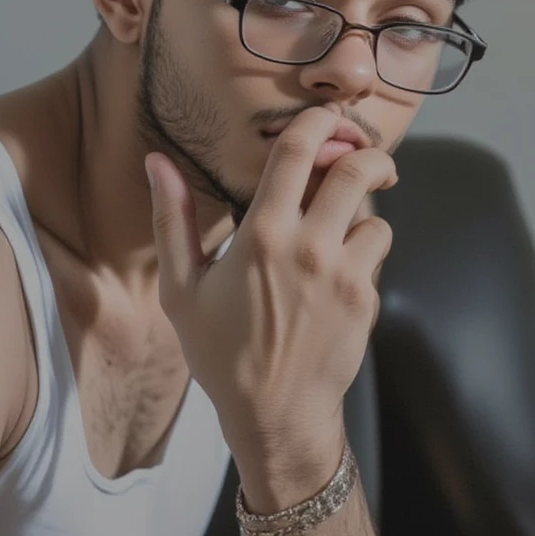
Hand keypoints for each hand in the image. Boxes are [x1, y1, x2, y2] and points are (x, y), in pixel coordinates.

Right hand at [145, 104, 396, 489]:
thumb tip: (157, 163)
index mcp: (263, 234)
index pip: (299, 151)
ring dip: (362, 210)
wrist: (275, 416)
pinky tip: (338, 270)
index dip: (317, 122)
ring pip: (375, 213)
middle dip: (367, 153)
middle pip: (358, 169)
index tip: (324, 119)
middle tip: (364, 156)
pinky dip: (364, 249)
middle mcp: (310, 247)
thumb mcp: (182, 288)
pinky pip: (377, 252)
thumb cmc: (222, 353)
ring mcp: (345, 274)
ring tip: (341, 225)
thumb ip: (172, 219)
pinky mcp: (367, 300)